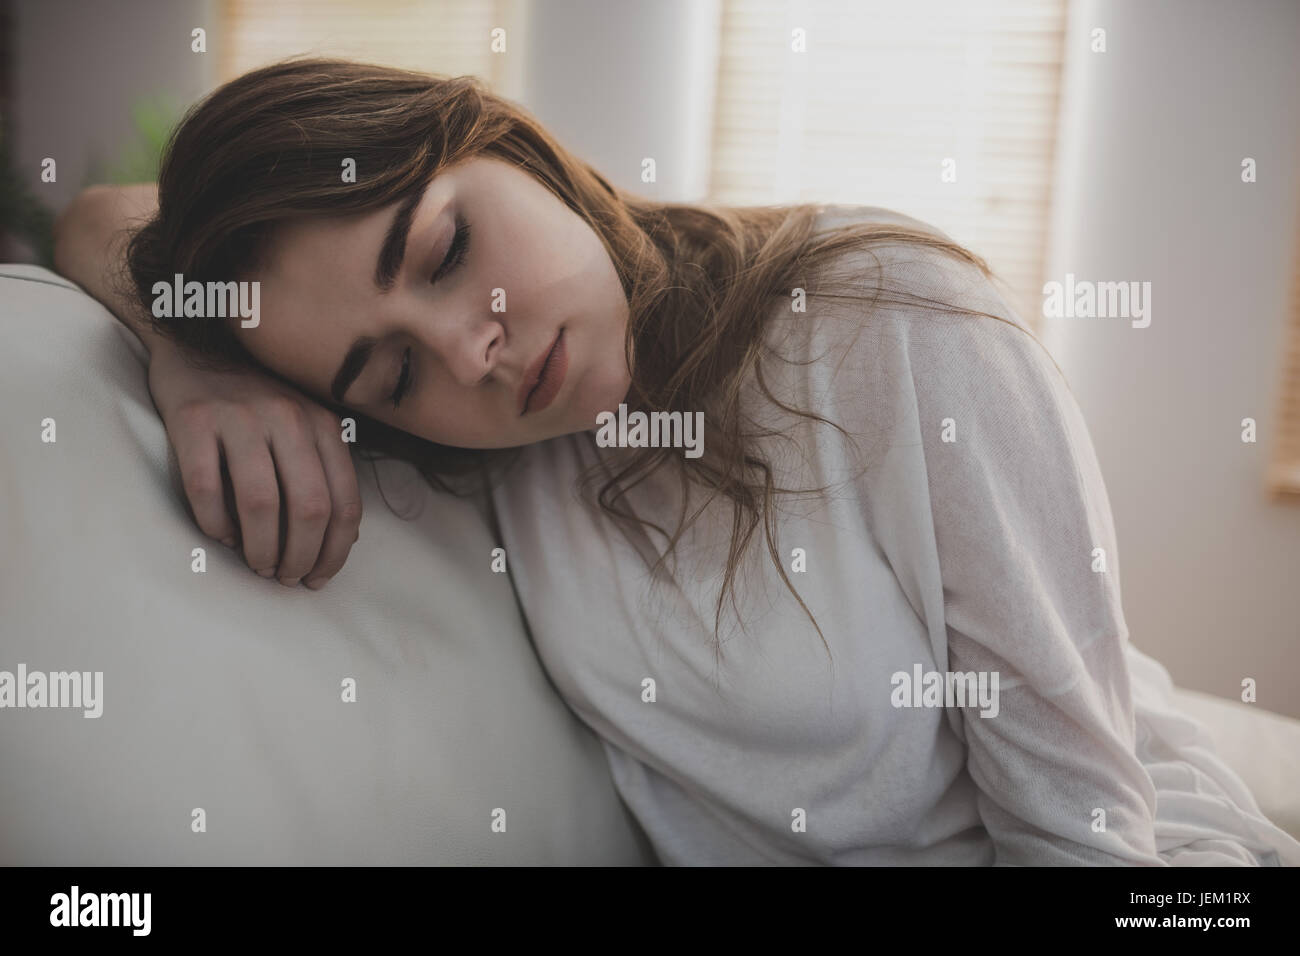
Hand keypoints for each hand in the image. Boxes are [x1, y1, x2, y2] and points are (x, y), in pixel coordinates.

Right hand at [146, 346, 362, 587]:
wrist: (195, 345)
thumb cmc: (256, 403)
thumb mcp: (303, 427)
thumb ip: (323, 471)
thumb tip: (340, 540)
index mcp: (322, 424)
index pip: (344, 502)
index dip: (336, 550)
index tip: (319, 577)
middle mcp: (288, 418)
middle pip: (309, 508)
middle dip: (301, 556)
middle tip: (286, 577)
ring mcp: (239, 417)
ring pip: (260, 503)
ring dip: (261, 548)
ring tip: (257, 564)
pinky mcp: (192, 420)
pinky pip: (205, 488)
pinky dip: (215, 524)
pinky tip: (221, 536)